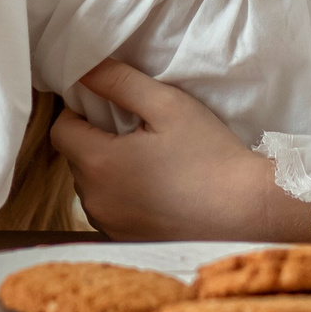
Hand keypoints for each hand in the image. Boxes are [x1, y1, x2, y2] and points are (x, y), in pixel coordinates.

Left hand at [50, 60, 310, 241]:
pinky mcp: (129, 242)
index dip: (79, 111)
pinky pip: (111, 211)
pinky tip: (157, 187)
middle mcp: (96, 202)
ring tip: (149, 159)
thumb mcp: (166, 105)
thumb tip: (83, 68)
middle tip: (134, 128)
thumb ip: (119, 82)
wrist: (249, 211)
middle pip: (76, 159)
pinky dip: (123, 196)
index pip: (61, 130)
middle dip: (95, 139)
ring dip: (108, 170)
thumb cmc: (210, 155)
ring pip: (93, 187)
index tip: (108, 105)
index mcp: (99, 165)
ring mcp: (112, 227)